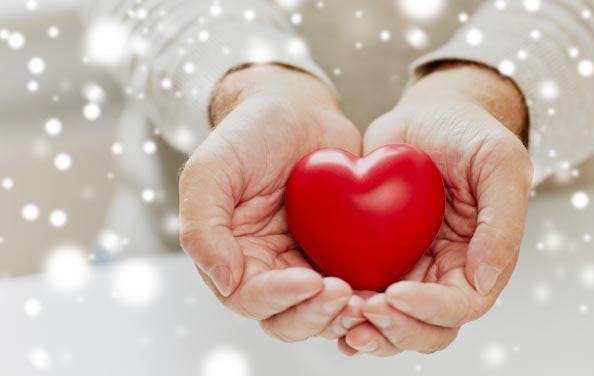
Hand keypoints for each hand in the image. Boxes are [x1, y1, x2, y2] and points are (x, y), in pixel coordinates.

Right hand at [179, 64, 365, 341]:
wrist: (296, 109)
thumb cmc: (248, 134)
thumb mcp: (211, 170)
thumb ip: (202, 226)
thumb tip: (224, 280)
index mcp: (232, 257)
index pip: (250, 297)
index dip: (280, 297)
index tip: (311, 281)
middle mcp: (268, 270)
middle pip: (289, 317)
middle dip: (316, 314)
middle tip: (345, 296)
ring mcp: (306, 264)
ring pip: (324, 311)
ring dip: (344, 314)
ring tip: (369, 300)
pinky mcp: (341, 254)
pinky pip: (356, 285)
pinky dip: (369, 294)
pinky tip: (388, 287)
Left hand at [339, 62, 532, 355]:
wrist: (427, 114)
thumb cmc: (468, 132)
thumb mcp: (498, 162)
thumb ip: (502, 220)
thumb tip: (485, 279)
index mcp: (480, 259)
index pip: (460, 305)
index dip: (429, 309)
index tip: (396, 293)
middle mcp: (446, 273)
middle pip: (426, 327)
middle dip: (396, 327)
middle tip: (364, 309)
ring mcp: (412, 269)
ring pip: (392, 322)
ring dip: (370, 329)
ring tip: (343, 315)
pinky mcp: (378, 257)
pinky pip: (363, 295)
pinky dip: (347, 310)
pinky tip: (326, 308)